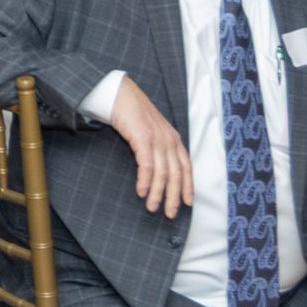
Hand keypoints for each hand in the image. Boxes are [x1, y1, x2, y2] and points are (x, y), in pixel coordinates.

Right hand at [108, 77, 192, 217]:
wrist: (119, 93)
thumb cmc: (132, 113)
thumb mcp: (150, 130)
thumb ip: (157, 146)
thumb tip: (157, 169)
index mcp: (173, 138)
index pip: (186, 167)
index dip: (188, 186)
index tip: (187, 203)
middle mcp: (169, 139)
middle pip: (177, 174)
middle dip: (174, 196)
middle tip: (169, 214)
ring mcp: (157, 138)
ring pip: (163, 173)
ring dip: (158, 193)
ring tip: (152, 207)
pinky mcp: (143, 137)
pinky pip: (147, 165)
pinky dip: (146, 181)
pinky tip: (141, 191)